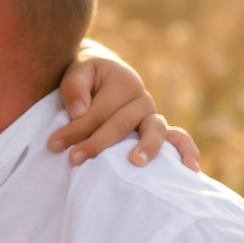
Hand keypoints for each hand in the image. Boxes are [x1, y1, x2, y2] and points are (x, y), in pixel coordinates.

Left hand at [50, 53, 201, 170]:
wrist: (100, 74)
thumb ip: (74, 88)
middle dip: (96, 144)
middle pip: (121, 125)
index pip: (98, 111)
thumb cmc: (86, 77)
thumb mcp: (76, 72)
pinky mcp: (157, 131)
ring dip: (146, 148)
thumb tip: (79, 111)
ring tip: (135, 163)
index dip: (75, 128)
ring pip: (154, 132)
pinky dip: (187, 152)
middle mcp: (143, 99)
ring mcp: (153, 116)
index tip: (54, 143)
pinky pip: (178, 140)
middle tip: (73, 158)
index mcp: (124, 82)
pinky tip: (190, 170)